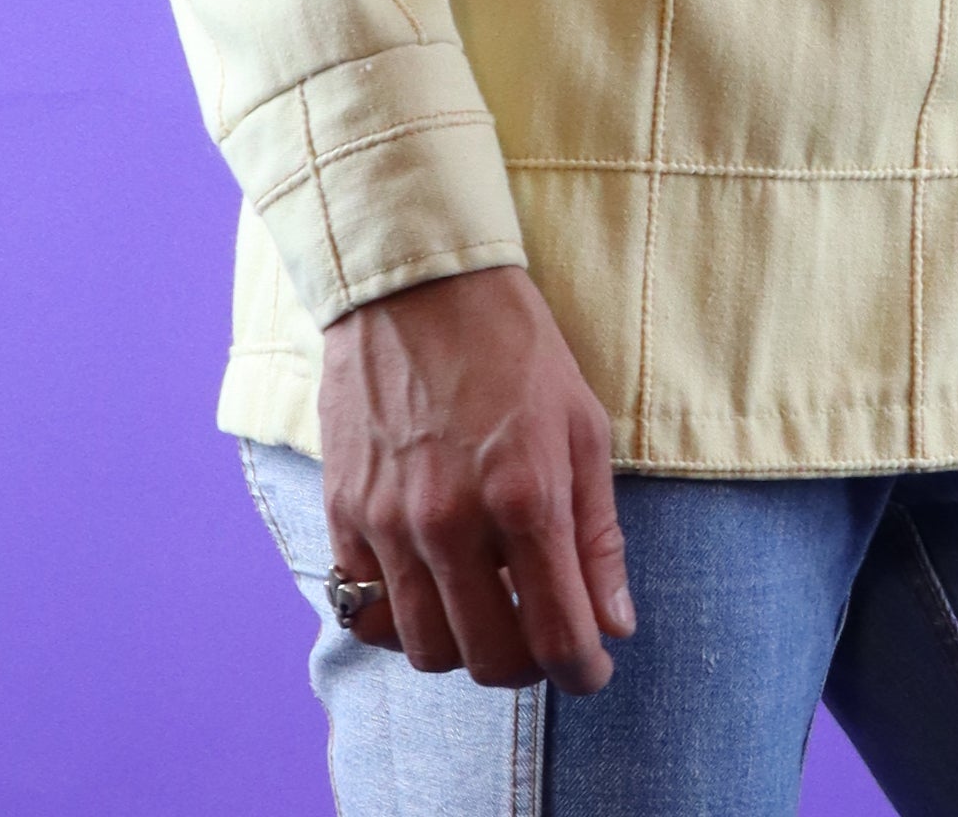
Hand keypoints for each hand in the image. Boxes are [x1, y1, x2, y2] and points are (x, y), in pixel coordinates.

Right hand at [318, 265, 634, 691]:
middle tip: (542, 638)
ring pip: (426, 648)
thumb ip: (598, 535)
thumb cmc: (516, 349)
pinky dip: (403, 618)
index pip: (557, 635)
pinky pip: (366, 610)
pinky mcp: (344, 514)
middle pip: (489, 660)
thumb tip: (614, 622)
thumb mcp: (583, 427)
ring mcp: (390, 522)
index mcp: (525, 497)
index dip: (583, 670)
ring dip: (465, 646)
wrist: (420, 287)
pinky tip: (433, 584)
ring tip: (490, 607)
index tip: (591, 670)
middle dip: (528, 667)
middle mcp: (452, 522)